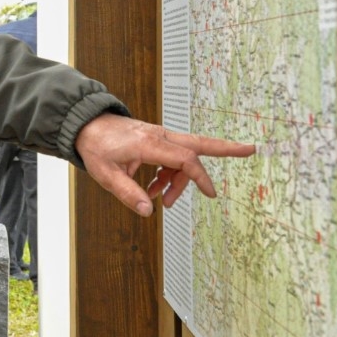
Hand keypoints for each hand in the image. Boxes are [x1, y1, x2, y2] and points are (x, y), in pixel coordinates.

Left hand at [74, 113, 254, 216]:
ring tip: (162, 198)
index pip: (184, 159)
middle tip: (251, 150)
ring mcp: (158, 136)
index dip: (199, 177)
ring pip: (183, 157)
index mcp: (149, 144)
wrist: (85, 125)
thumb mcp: (106, 175)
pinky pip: (172, 157)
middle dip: (225, 148)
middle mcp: (158, 136)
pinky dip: (169, 174)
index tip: (210, 194)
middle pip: (199, 143)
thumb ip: (128, 193)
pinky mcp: (155, 139)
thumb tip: (150, 211)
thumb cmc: (95, 146)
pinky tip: (153, 188)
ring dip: (179, 180)